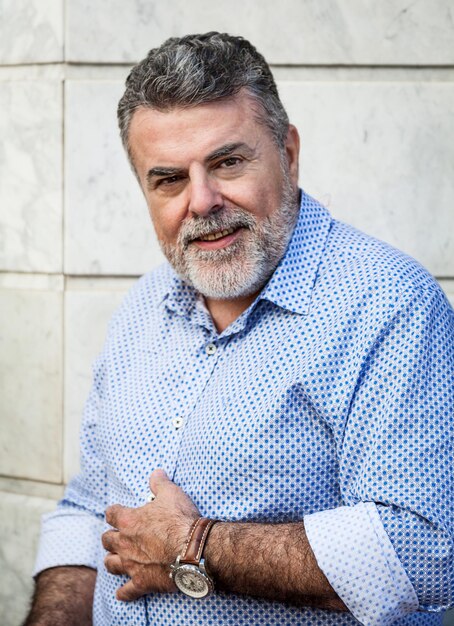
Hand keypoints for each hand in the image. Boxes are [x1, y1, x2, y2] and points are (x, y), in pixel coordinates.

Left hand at [102, 469, 199, 600]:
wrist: (193, 550)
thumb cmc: (181, 519)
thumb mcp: (171, 493)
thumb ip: (160, 482)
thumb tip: (156, 472)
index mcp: (129, 520)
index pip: (111, 513)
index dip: (114, 512)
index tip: (118, 513)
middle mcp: (124, 542)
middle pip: (107, 540)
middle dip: (111, 537)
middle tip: (119, 536)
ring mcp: (131, 564)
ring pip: (111, 564)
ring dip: (113, 561)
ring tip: (117, 559)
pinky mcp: (141, 581)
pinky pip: (126, 591)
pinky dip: (124, 592)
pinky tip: (123, 592)